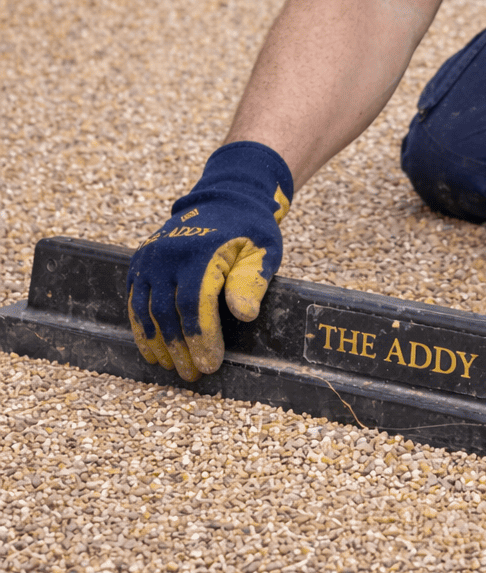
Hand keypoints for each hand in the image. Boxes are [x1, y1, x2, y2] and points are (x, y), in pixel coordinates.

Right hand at [127, 142, 292, 381]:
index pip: (196, 307)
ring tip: (172, 368)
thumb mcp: (263, 250)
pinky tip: (152, 349)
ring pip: (145, 310)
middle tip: (192, 375)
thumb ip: (252, 281)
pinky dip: (141, 327)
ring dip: (158, 344)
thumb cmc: (250, 229)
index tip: (210, 365)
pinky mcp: (141, 260)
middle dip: (181, 349)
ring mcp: (151, 257)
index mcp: (201, 253)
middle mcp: (169, 255)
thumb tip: (244, 315)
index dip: (201, 339)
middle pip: (168, 314)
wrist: (225, 197)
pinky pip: (134, 299)